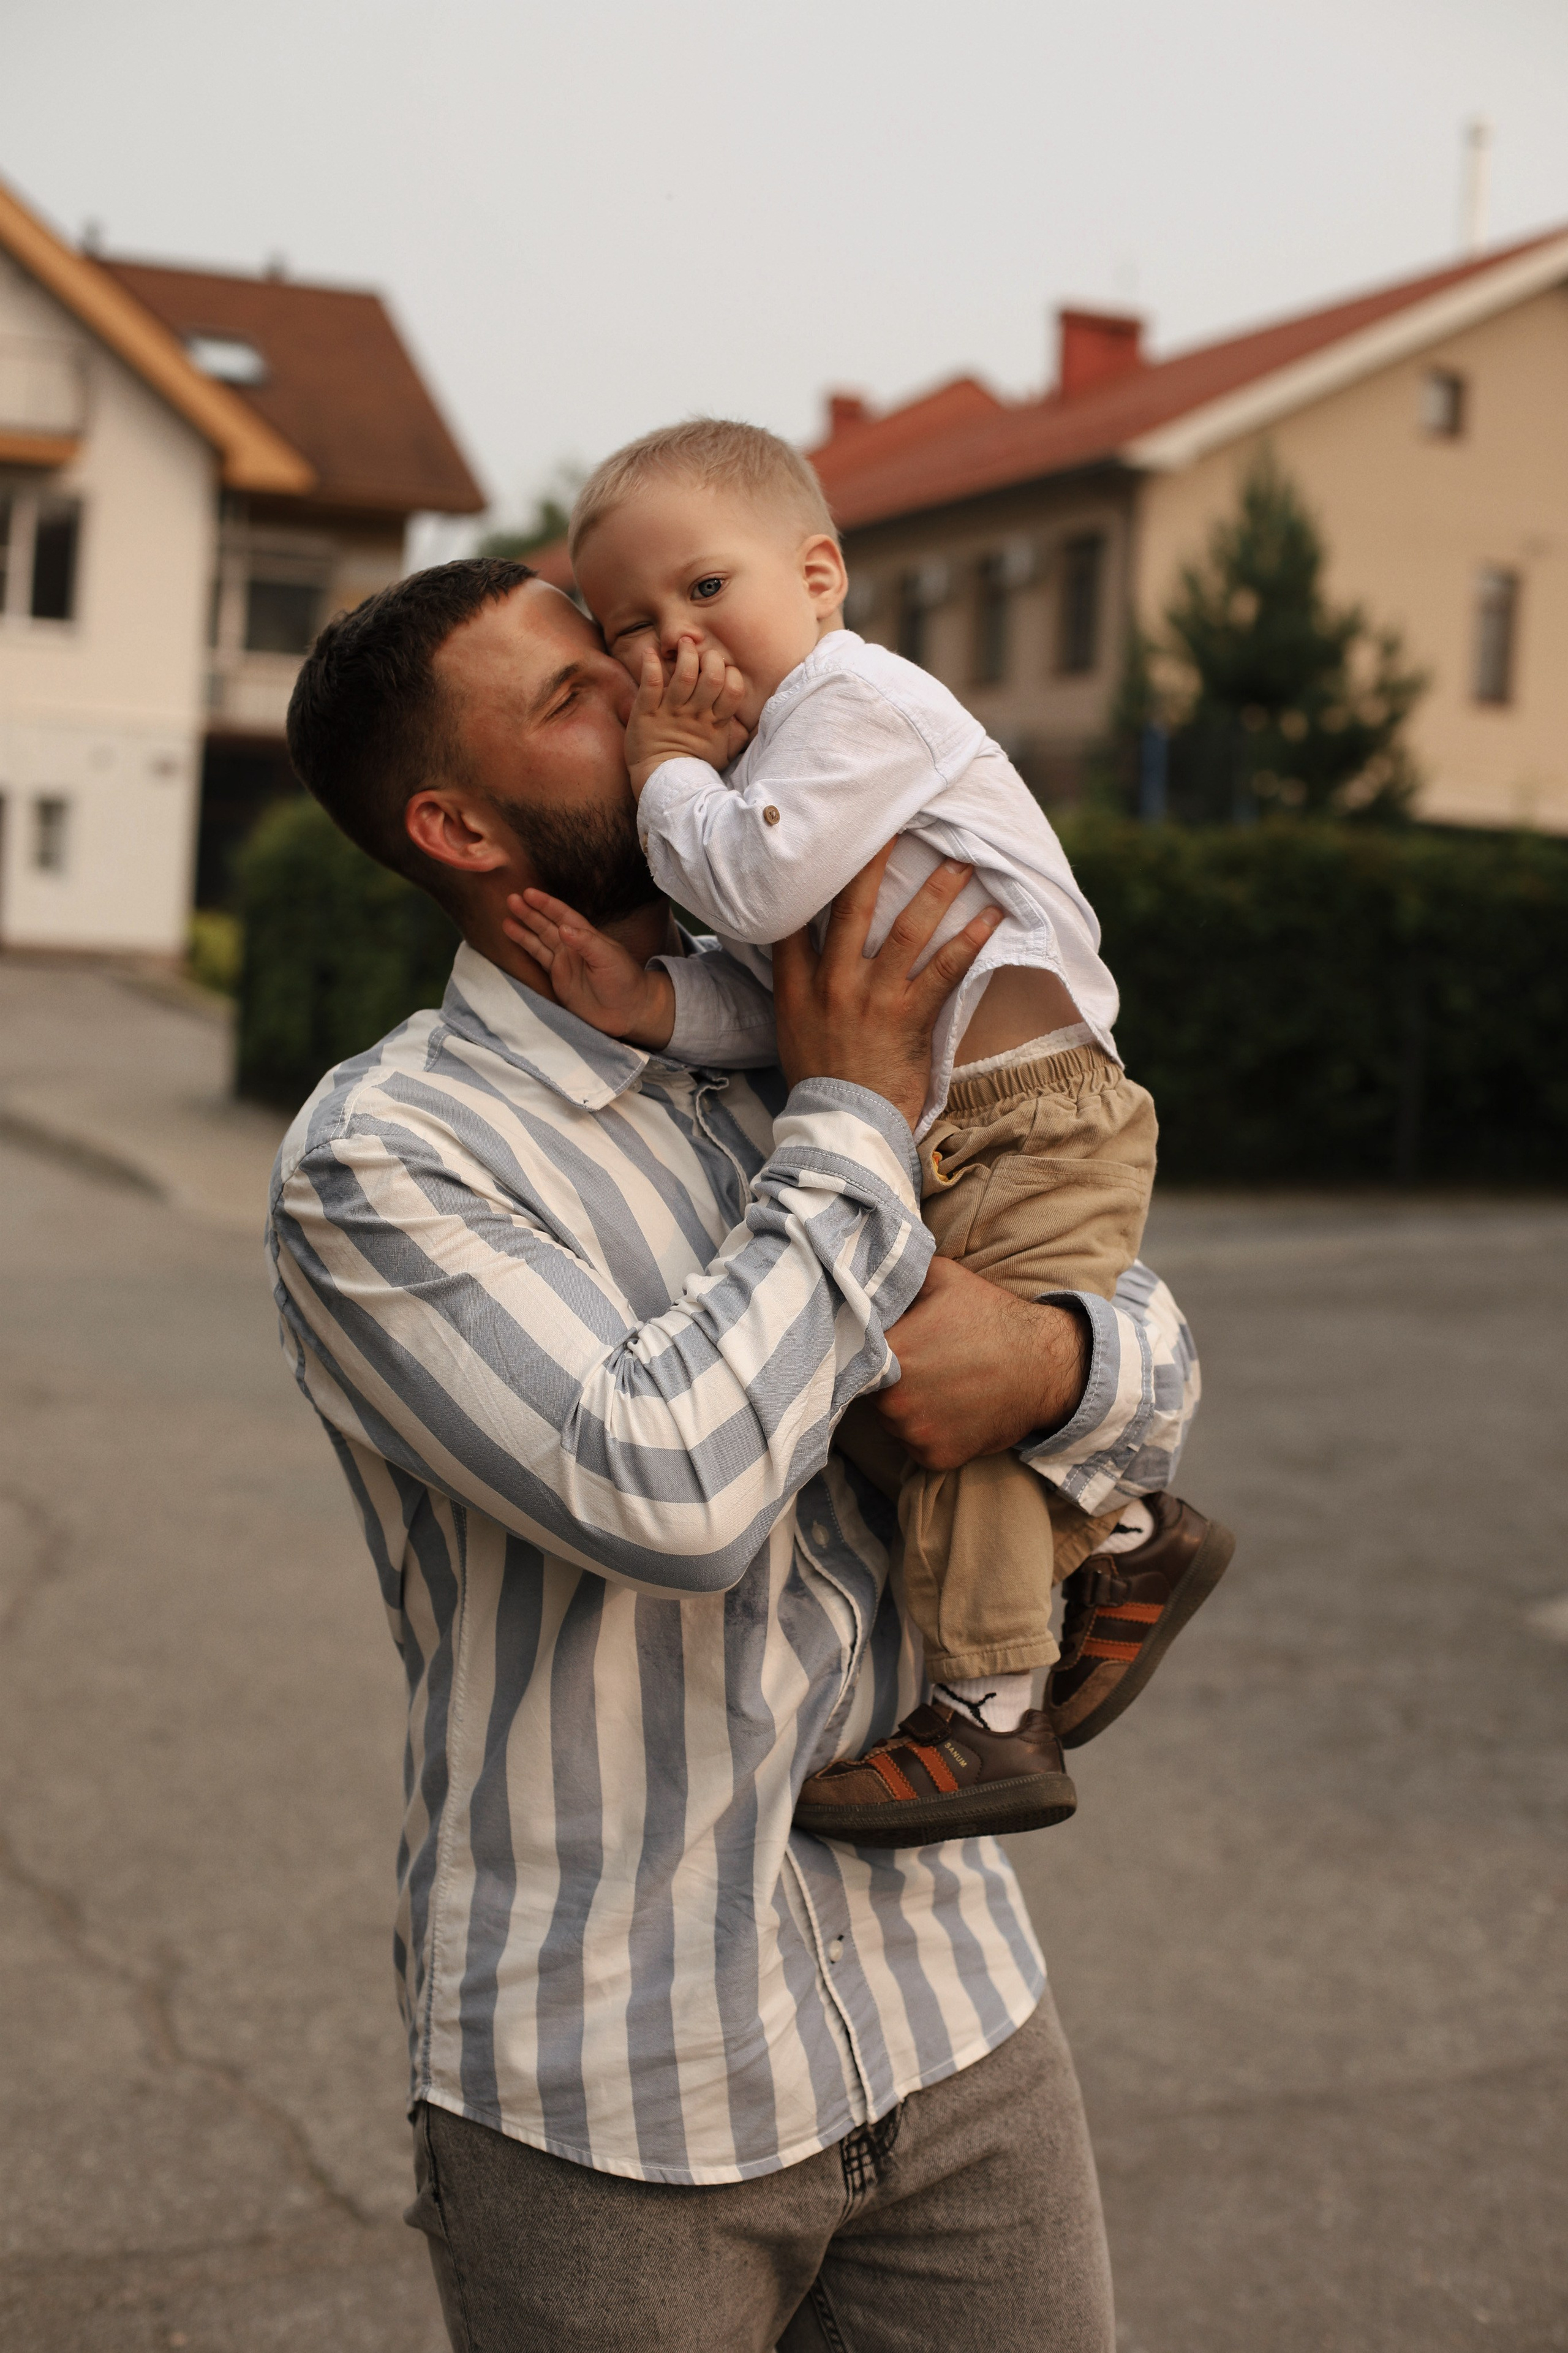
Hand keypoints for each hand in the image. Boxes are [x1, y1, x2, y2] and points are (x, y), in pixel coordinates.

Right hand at [502, 888, 675, 1046]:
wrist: (628, 1011)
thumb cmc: (625, 981)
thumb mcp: (609, 958)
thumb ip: (586, 943)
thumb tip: (563, 928)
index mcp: (587, 936)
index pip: (563, 915)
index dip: (546, 904)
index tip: (529, 893)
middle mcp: (572, 946)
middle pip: (547, 924)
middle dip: (530, 912)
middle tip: (511, 899)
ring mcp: (564, 962)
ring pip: (539, 940)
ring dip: (523, 929)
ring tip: (505, 917)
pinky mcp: (558, 978)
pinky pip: (538, 959)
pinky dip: (525, 948)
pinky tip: (514, 938)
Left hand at [627, 636, 749, 793]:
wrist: (661, 782)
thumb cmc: (694, 765)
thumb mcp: (723, 753)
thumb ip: (739, 735)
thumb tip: (757, 722)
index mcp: (715, 722)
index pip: (733, 689)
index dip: (731, 674)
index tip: (724, 670)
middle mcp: (695, 714)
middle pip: (711, 677)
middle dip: (711, 659)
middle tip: (704, 654)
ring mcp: (670, 712)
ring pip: (684, 676)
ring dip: (686, 655)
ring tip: (684, 643)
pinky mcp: (646, 712)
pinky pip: (650, 684)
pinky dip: (650, 665)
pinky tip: (650, 652)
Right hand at [772, 845, 1002, 1130]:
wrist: (842, 1128)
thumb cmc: (821, 1080)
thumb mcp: (791, 1030)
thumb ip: (798, 987)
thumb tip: (803, 948)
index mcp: (796, 986)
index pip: (794, 918)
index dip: (808, 875)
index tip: (825, 839)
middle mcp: (831, 983)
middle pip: (850, 906)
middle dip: (875, 859)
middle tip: (896, 820)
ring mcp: (871, 998)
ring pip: (906, 928)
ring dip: (938, 891)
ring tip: (961, 862)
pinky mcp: (908, 1018)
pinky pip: (944, 969)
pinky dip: (970, 940)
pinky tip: (991, 917)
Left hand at [876, 1259, 1089, 1470]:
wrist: (1044, 1365)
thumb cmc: (992, 1316)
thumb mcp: (942, 1276)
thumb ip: (896, 1275)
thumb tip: (860, 1271)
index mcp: (891, 1353)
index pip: (854, 1353)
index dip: (867, 1348)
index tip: (887, 1343)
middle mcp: (895, 1401)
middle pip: (871, 1390)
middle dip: (888, 1378)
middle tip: (924, 1362)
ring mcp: (915, 1433)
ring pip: (892, 1421)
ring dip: (907, 1407)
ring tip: (942, 1385)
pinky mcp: (934, 1457)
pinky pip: (915, 1445)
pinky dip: (929, 1431)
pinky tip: (953, 1409)